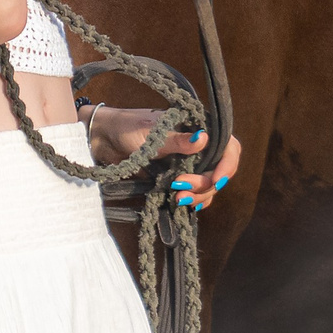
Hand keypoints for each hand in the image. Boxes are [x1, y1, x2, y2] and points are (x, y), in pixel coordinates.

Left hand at [87, 108, 240, 212]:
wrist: (105, 139)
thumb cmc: (128, 127)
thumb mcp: (152, 133)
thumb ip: (177, 140)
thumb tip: (203, 138)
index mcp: (196, 127)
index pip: (227, 144)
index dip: (227, 163)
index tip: (215, 180)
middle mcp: (197, 146)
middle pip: (218, 170)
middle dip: (205, 184)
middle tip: (181, 188)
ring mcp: (188, 163)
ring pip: (208, 185)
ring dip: (198, 195)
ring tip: (178, 199)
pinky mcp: (177, 178)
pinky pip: (194, 193)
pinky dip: (192, 201)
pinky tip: (181, 204)